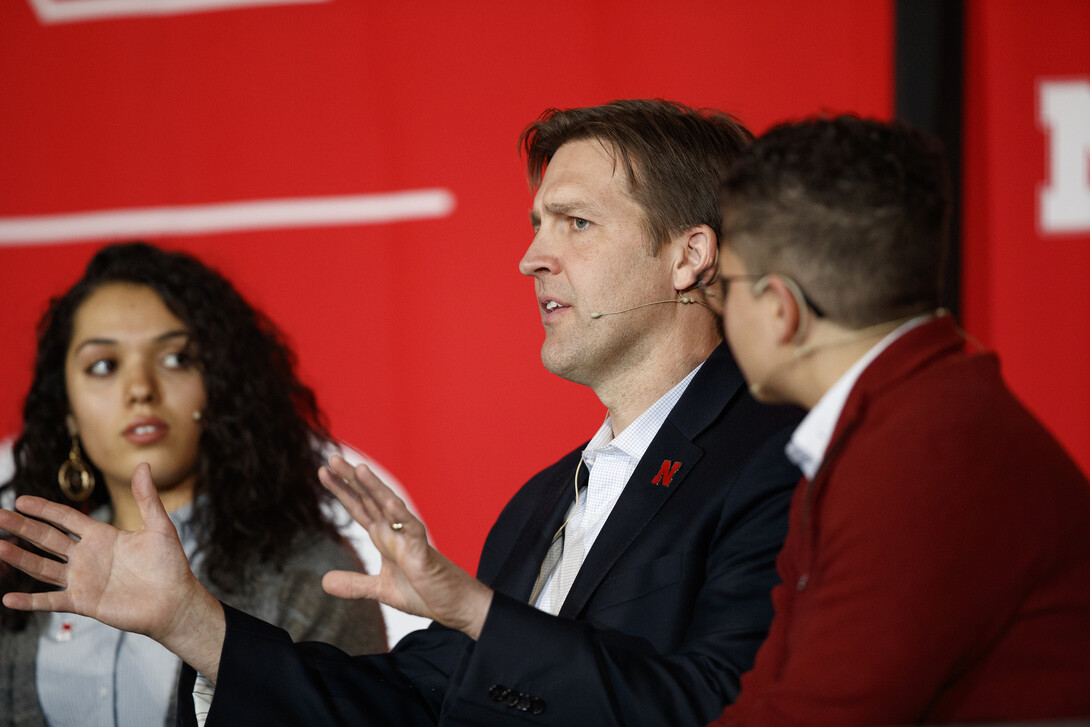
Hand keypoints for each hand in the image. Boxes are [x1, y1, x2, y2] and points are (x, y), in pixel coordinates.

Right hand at [0, 463, 224, 679]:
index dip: (44, 509)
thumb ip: (147, 497)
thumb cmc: (170, 564)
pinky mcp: (84, 602)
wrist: (176, 601)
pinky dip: (30, 602)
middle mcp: (87, 556)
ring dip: (20, 558)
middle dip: (23, 527)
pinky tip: (8, 599)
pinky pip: (51, 601)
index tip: (21, 500)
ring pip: (43, 567)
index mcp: (102, 536)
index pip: (66, 518)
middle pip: (47, 539)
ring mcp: (83, 580)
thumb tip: (143, 464)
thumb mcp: (159, 526)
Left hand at [319, 455, 492, 639]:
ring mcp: (409, 539)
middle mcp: (395, 532)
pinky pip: (412, 531)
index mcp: (384, 537)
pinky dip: (401, 516)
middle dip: (351, 479)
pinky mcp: (423, 553)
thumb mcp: (381, 589)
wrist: (455, 606)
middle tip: (332, 457)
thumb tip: (324, 581)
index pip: (359, 508)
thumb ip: (354, 584)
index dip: (341, 490)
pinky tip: (390, 502)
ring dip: (375, 488)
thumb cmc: (424, 592)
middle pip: (370, 499)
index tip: (323, 471)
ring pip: (390, 507)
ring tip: (359, 469)